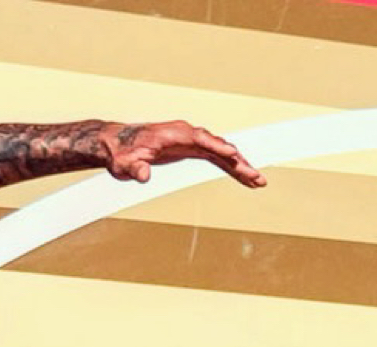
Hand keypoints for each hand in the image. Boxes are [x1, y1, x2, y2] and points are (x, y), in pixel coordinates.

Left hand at [96, 120, 265, 189]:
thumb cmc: (122, 154)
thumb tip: (143, 175)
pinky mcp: (191, 151)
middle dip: (239, 163)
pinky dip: (230, 168)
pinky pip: (216, 159)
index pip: (201, 139)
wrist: (118, 145)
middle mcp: (187, 135)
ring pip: (221, 154)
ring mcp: (191, 142)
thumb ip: (135, 169)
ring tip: (258, 182)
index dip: (218, 147)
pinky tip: (244, 177)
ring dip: (240, 167)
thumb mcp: (125, 165)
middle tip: (257, 178)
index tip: (234, 155)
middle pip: (218, 148)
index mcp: (175, 134)